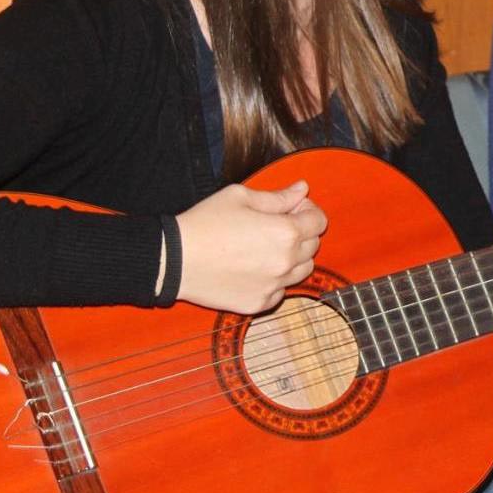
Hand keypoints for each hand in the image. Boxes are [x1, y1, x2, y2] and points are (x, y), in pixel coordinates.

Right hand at [174, 179, 327, 313]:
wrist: (173, 260)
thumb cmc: (205, 223)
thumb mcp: (241, 197)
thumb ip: (278, 196)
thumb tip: (302, 189)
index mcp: (286, 232)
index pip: (319, 222)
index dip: (308, 211)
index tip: (293, 209)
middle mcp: (286, 262)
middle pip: (313, 246)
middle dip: (301, 233)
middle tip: (276, 225)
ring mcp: (274, 286)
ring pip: (302, 271)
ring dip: (293, 258)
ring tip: (266, 248)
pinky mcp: (259, 303)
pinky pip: (281, 291)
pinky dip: (275, 280)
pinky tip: (254, 268)